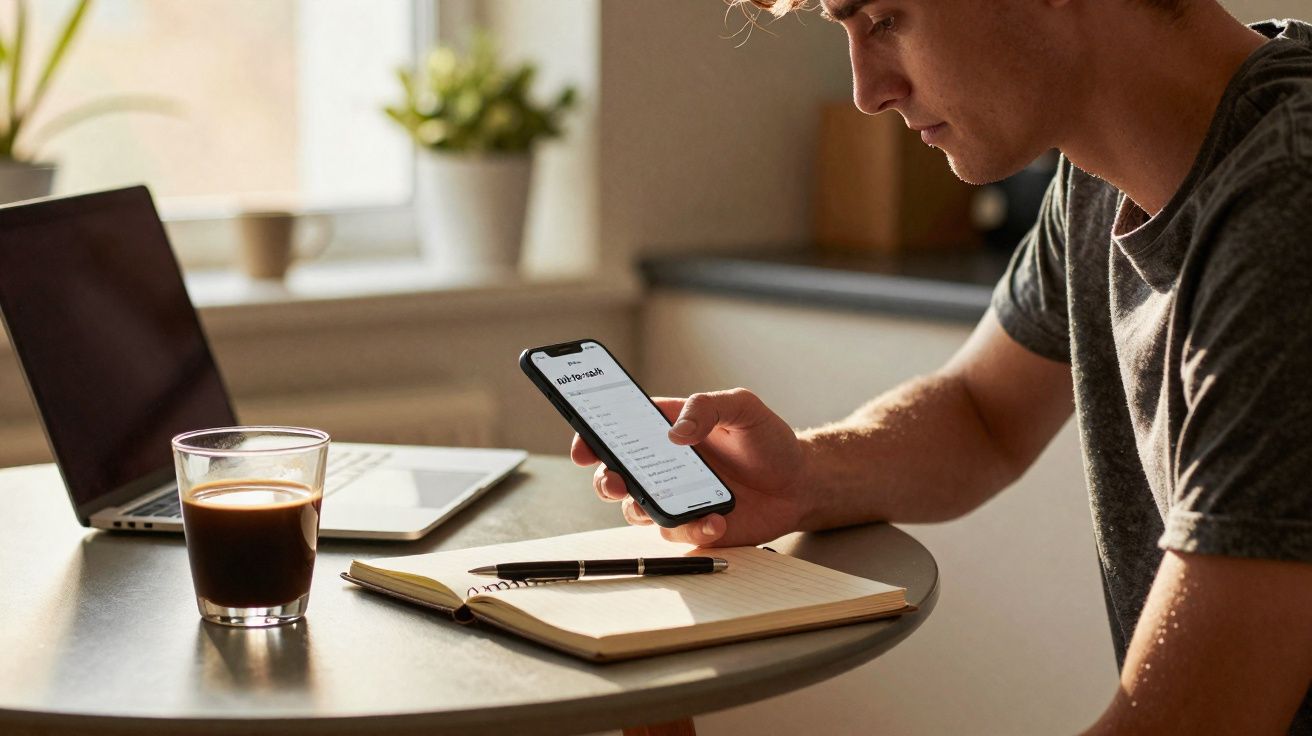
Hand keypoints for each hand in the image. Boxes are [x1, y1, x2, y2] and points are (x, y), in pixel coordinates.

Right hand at [570, 388, 808, 546]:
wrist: (800, 482)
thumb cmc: (767, 439)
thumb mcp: (743, 406)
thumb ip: (707, 407)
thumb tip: (676, 433)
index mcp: (666, 428)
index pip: (618, 429)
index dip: (593, 438)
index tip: (585, 447)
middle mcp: (662, 465)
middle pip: (615, 475)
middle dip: (607, 481)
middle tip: (617, 483)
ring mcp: (674, 497)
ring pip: (636, 510)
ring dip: (645, 509)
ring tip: (674, 504)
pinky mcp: (692, 526)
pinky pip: (676, 533)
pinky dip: (692, 529)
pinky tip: (715, 519)